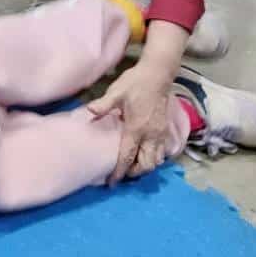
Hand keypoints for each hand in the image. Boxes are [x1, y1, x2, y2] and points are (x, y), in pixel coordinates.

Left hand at [87, 61, 174, 183]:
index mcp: (135, 129)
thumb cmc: (136, 82)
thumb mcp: (116, 92)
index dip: (119, 172)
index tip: (112, 183)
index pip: (127, 156)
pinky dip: (155, 157)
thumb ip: (103, 105)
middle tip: (122, 172)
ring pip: (156, 160)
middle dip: (134, 173)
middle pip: (146, 164)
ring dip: (146, 166)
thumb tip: (89, 112)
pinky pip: (163, 151)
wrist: (158, 73)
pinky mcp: (166, 129)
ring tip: (133, 164)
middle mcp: (150, 135)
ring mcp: (161, 133)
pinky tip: (146, 153)